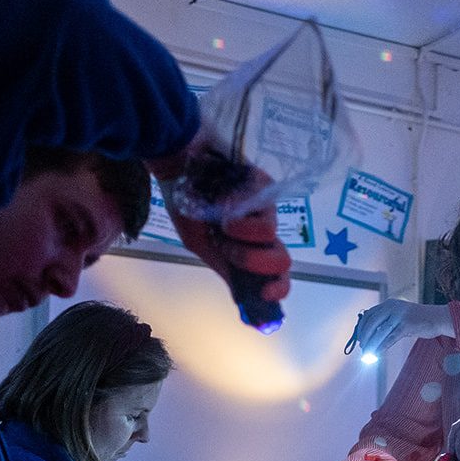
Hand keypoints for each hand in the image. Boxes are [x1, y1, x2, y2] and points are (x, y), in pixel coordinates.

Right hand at [148, 137, 290, 307]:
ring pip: (271, 236)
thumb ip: (222, 266)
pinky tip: (223, 202)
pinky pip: (263, 209)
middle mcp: (260, 233)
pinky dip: (239, 212)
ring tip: (222, 223)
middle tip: (230, 252)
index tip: (264, 295)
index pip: (273, 274)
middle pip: (282, 260)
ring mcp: (265, 210)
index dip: (276, 290)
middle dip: (256, 263)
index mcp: (246, 249)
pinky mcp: (266, 187)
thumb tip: (242, 297)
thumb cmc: (184, 201)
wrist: (177, 162)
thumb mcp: (198, 242)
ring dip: (241, 237)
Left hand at [351, 299, 451, 355]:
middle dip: (365, 337)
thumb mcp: (401, 314)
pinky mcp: (406, 326)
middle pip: (371, 322)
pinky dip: (382, 347)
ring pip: (380, 332)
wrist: (438, 318)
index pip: (369, 314)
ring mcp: (400, 316)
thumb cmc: (419, 319)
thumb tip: (372, 334)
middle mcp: (393, 307)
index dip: (362, 327)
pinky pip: (390, 338)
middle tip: (363, 348)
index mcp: (389, 304)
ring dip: (371, 344)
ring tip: (367, 355)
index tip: (360, 338)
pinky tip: (377, 354)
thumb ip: (387, 320)